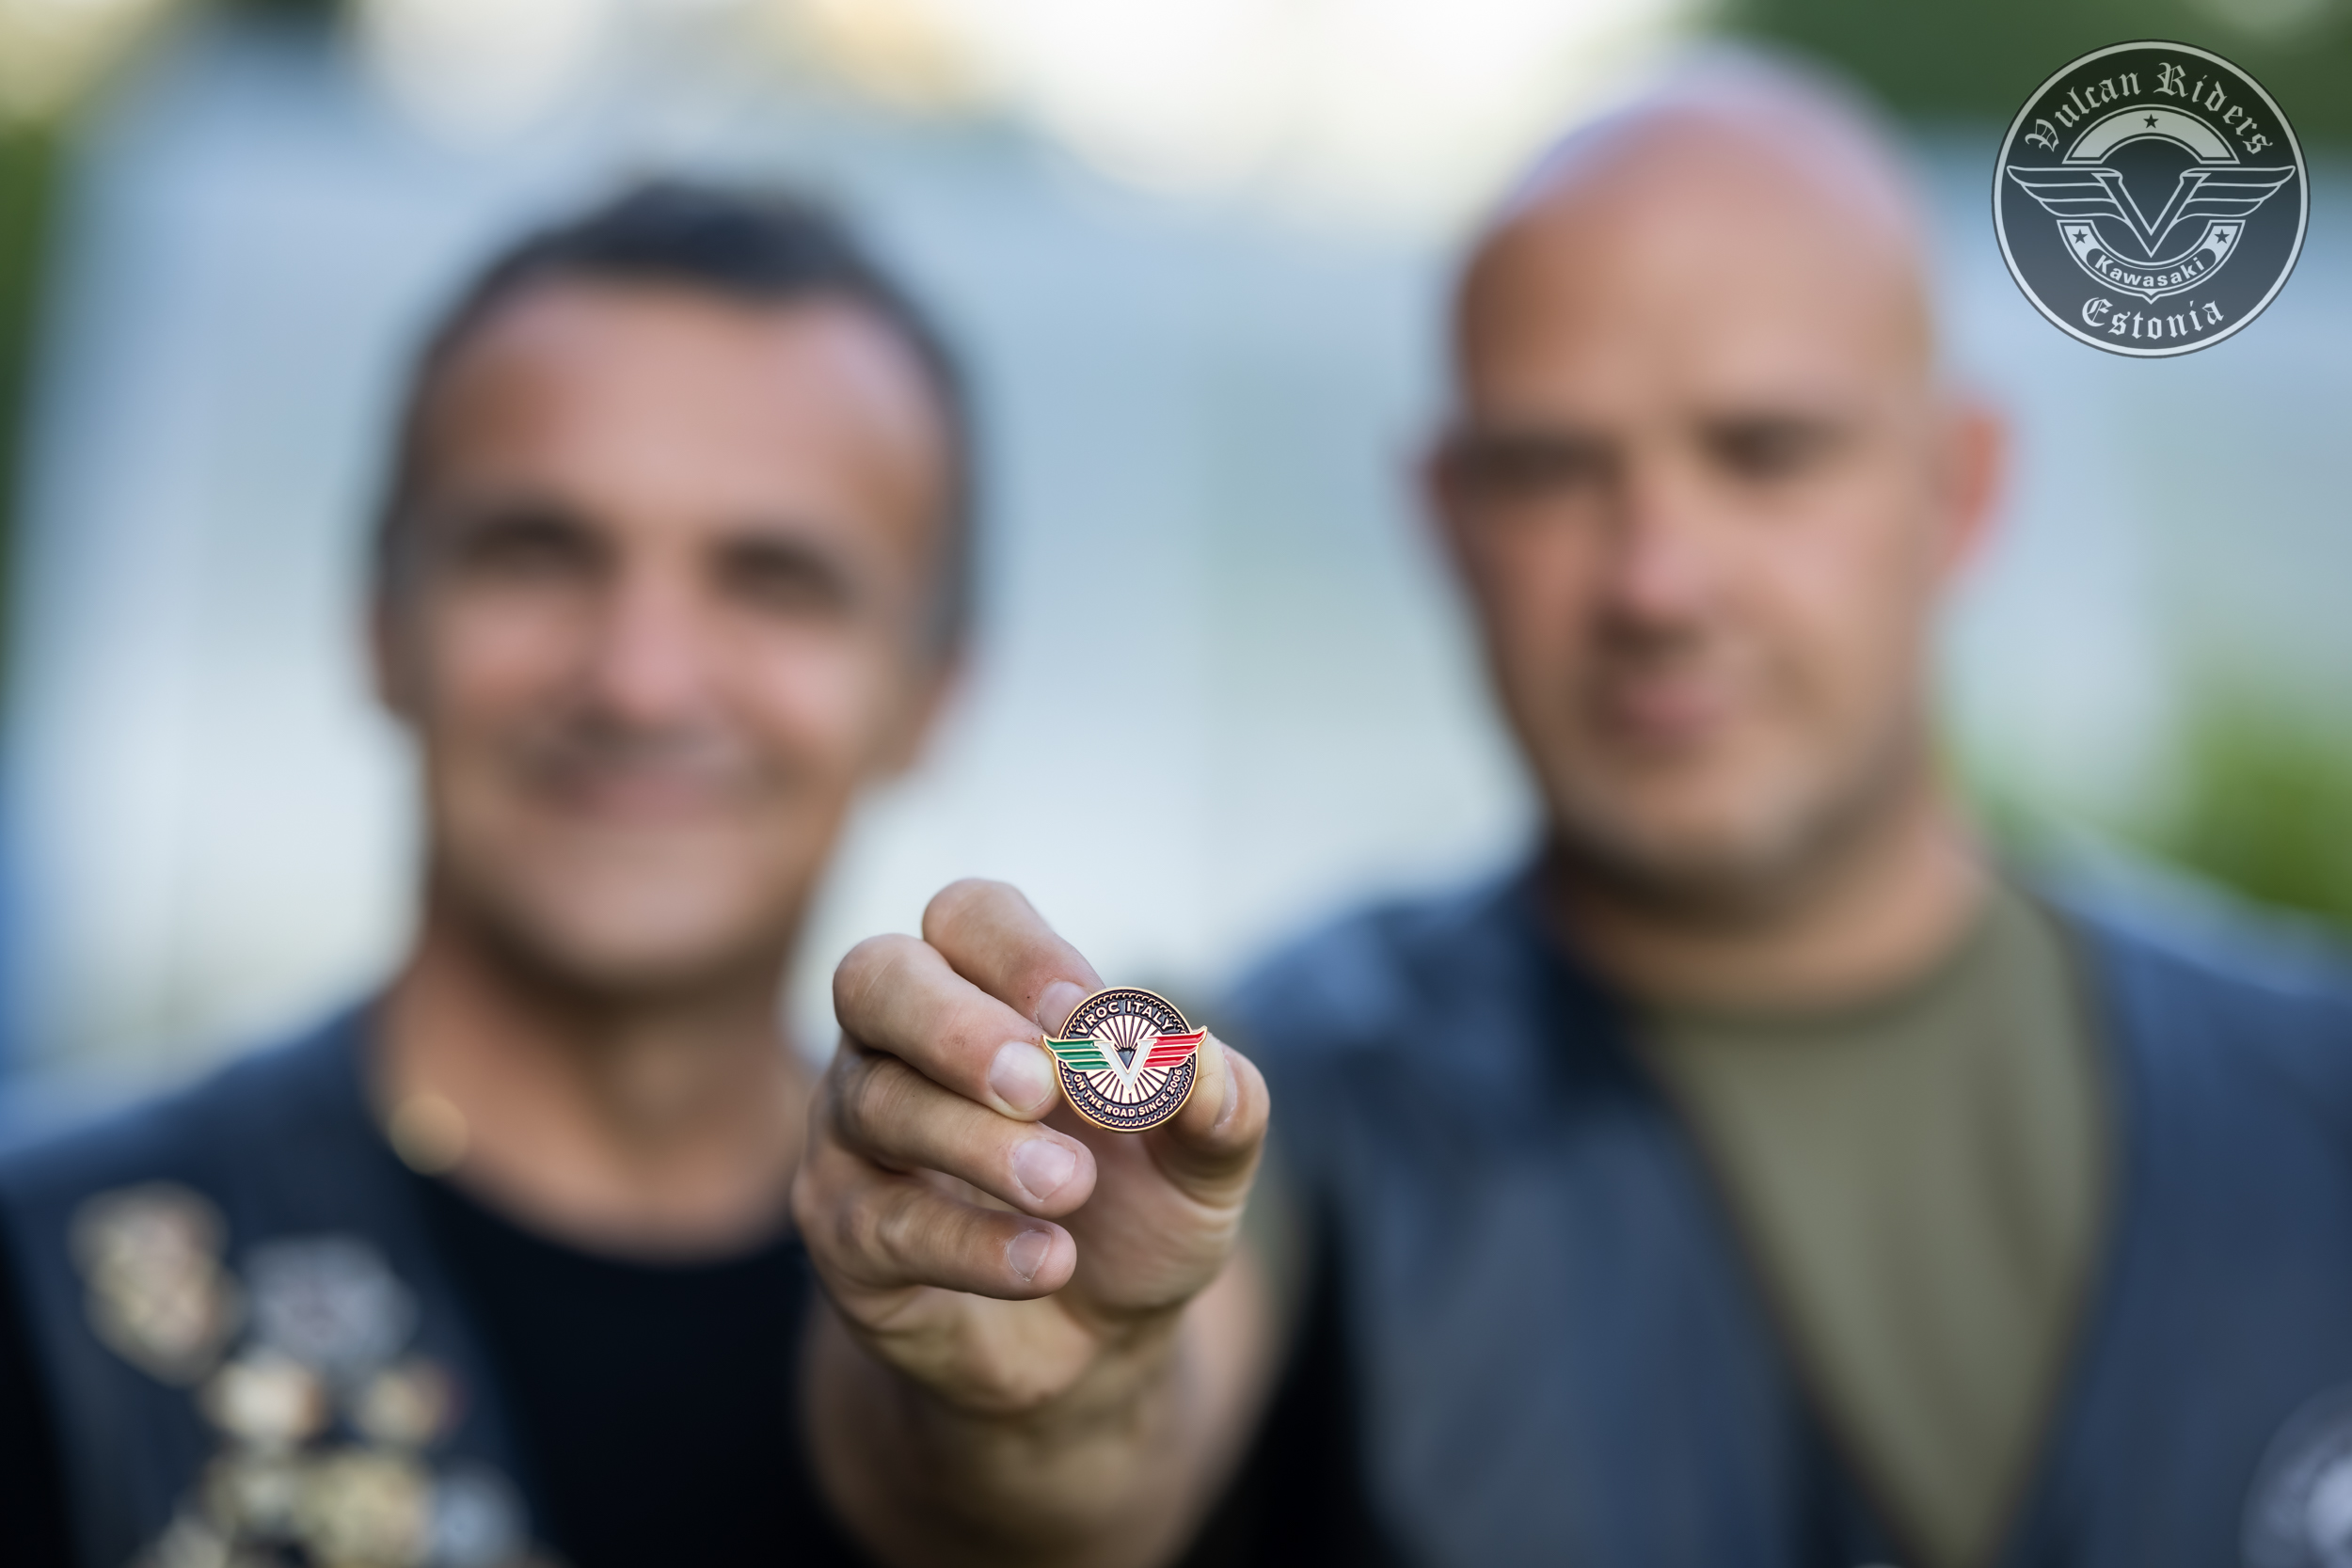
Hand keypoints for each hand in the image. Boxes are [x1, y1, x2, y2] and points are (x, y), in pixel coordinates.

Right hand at [795, 878, 1268, 1425]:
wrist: (1096, 1346)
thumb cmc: (1135, 1208)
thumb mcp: (1204, 1159)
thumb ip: (1221, 1103)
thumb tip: (1201, 1064)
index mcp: (983, 987)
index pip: (970, 917)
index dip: (1023, 955)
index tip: (1091, 1020)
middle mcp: (898, 1043)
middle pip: (875, 978)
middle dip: (957, 1026)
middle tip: (1041, 1085)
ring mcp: (857, 1136)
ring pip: (879, 1105)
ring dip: (980, 1144)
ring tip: (1069, 1187)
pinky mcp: (846, 1236)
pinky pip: (884, 1223)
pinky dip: (972, 1241)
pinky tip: (1048, 1260)